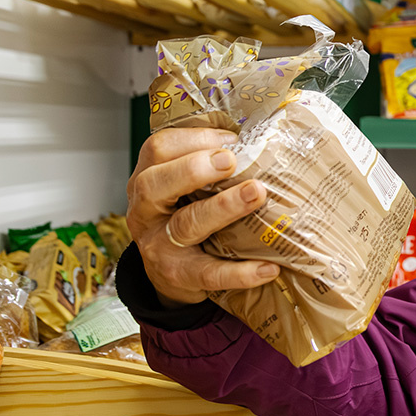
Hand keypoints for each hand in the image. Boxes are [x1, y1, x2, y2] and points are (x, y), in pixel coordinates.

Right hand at [127, 128, 278, 308]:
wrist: (171, 274)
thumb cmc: (187, 215)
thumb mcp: (188, 187)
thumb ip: (212, 162)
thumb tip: (264, 138)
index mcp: (149, 178)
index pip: (158, 149)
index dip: (193, 140)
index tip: (231, 139)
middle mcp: (147, 210)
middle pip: (156, 184)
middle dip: (192, 169)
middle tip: (230, 161)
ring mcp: (159, 246)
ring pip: (185, 224)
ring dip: (223, 207)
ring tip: (257, 193)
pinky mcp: (179, 277)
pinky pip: (209, 274)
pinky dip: (239, 272)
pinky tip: (268, 267)